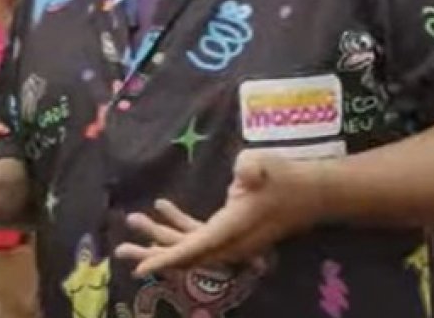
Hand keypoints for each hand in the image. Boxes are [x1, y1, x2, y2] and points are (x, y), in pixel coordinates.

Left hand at [115, 150, 328, 275]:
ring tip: (133, 221)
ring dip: (160, 236)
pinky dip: (179, 225)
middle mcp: (229, 243)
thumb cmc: (285, 176)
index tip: (140, 269)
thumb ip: (251, 168)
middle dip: (152, 252)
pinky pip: (200, 235)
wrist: (312, 193)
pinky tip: (161, 206)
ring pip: (189, 247)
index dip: (166, 260)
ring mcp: (231, 241)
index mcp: (233, 230)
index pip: (194, 249)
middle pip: (185, 254)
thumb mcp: (266, 164)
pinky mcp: (232, 233)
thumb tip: (243, 175)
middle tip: (121, 248)